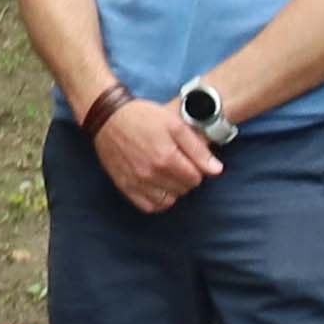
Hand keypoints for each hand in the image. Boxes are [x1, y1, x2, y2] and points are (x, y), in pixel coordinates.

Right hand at [95, 96, 225, 211]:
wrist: (107, 118)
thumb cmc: (142, 117)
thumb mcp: (175, 125)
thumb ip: (198, 149)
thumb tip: (216, 170)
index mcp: (166, 158)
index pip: (196, 178)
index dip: (198, 168)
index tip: (191, 159)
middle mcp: (150, 174)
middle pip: (184, 189)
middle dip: (187, 178)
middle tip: (180, 164)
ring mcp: (136, 182)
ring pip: (168, 200)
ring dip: (174, 189)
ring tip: (169, 174)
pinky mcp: (124, 186)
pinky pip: (149, 206)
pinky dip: (158, 200)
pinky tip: (158, 187)